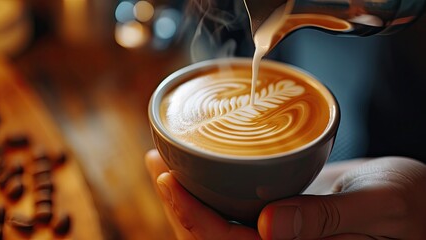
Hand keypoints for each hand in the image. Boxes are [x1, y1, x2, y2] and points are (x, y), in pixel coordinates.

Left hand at [145, 150, 425, 239]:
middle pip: (212, 236)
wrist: (418, 204)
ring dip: (188, 194)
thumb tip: (271, 226)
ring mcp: (279, 235)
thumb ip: (329, 221)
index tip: (168, 177)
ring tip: (165, 159)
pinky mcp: (282, 215)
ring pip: (219, 222)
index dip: (192, 217)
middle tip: (157, 159)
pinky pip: (237, 208)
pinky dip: (211, 187)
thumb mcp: (379, 206)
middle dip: (177, 202)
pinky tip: (200, 164)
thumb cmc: (411, 209)